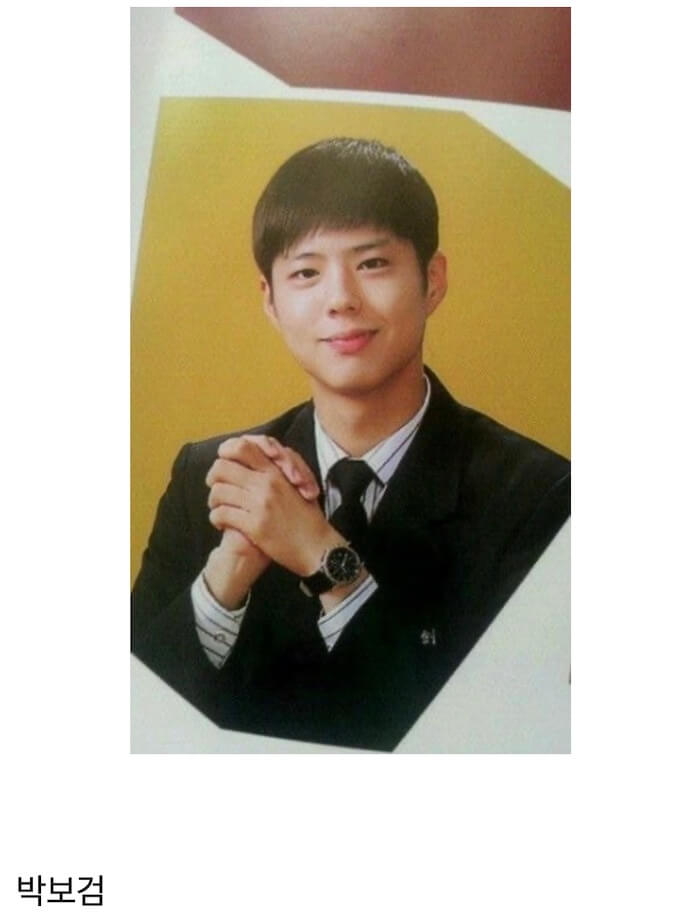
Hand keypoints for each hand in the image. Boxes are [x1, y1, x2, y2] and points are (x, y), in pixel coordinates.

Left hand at [206, 435, 341, 577]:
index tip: (225, 465)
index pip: (242, 447)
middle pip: (222, 468)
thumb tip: (258, 454)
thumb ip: (280, 467)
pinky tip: (222, 523)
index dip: (226, 453)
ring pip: (218, 492)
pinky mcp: (255, 526)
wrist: (317, 547)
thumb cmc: (309, 517)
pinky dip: (217, 518)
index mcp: (276, 471)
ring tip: (218, 508)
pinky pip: (222, 514)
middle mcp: (266, 484)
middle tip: (216, 488)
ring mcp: (260, 505)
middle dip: (213, 478)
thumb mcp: (299, 483)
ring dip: (213, 500)